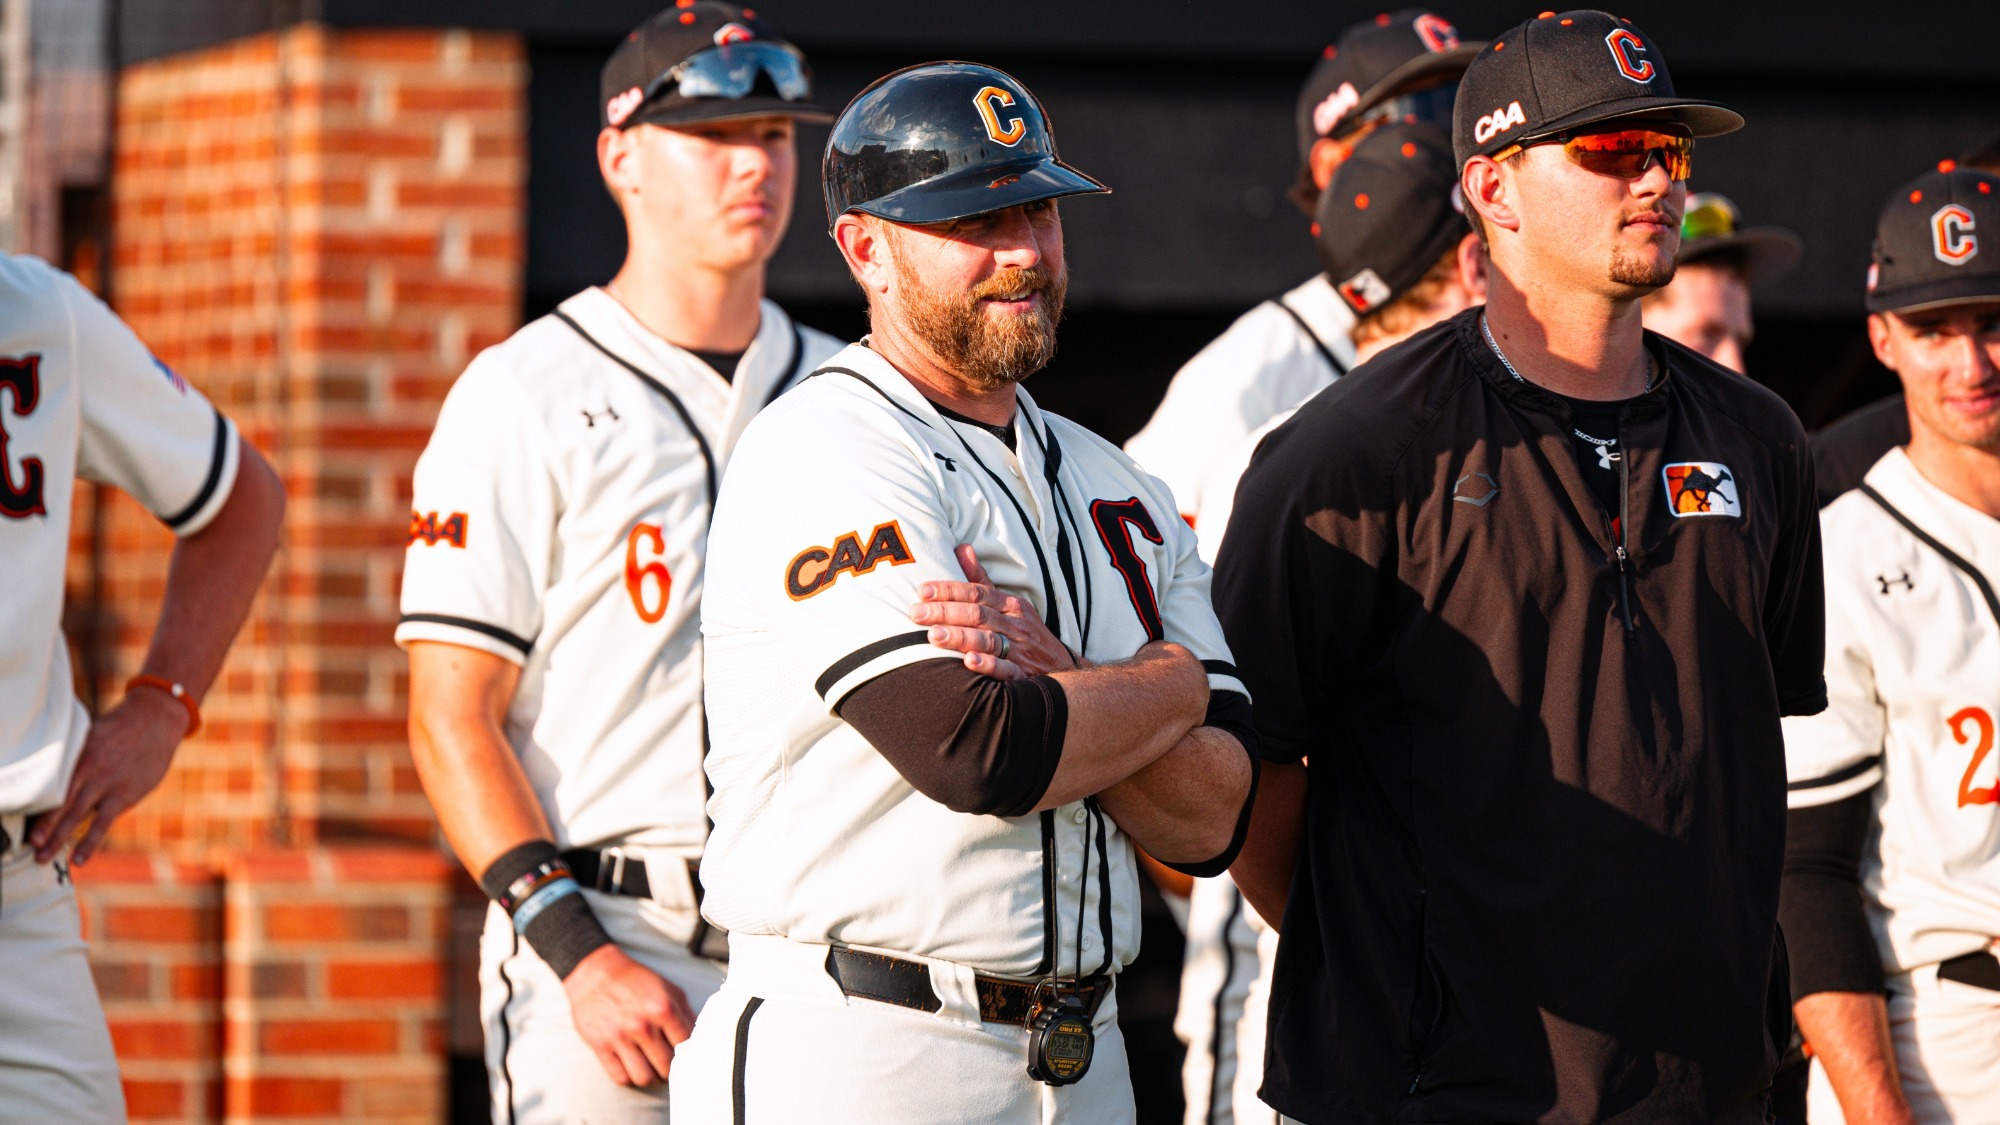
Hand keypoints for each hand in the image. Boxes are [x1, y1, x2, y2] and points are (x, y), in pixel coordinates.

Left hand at [29, 688, 189, 863]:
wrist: (155, 719)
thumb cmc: (121, 729)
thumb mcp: (92, 736)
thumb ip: (77, 759)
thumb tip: (59, 778)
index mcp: (76, 756)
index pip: (49, 785)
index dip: (34, 805)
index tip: (23, 821)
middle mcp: (87, 770)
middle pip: (58, 802)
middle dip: (41, 826)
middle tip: (27, 845)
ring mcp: (106, 783)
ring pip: (76, 814)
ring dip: (58, 837)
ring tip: (42, 857)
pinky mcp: (125, 794)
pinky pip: (103, 822)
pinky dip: (90, 840)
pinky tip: (79, 859)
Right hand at [562, 943, 695, 1086]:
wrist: (595, 975)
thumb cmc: (635, 981)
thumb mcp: (668, 988)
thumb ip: (686, 1013)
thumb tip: (699, 1038)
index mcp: (663, 1009)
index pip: (685, 1046)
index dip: (688, 1053)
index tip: (686, 1055)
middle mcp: (642, 1026)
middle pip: (666, 1067)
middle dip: (670, 1068)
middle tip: (667, 1063)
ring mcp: (620, 1038)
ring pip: (644, 1078)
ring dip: (650, 1076)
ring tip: (651, 1068)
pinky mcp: (601, 1046)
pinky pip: (620, 1077)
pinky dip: (629, 1077)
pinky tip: (632, 1066)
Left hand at [911, 545, 1078, 679]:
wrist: (1060, 668)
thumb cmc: (1024, 633)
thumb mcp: (1007, 603)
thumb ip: (981, 580)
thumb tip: (961, 548)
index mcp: (1010, 604)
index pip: (977, 592)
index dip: (950, 590)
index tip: (922, 590)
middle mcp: (1015, 624)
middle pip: (979, 614)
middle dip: (946, 613)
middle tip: (916, 613)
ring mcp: (1020, 650)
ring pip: (989, 640)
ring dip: (961, 637)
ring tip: (933, 636)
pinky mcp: (1023, 675)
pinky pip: (1006, 669)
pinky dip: (988, 665)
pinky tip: (968, 662)